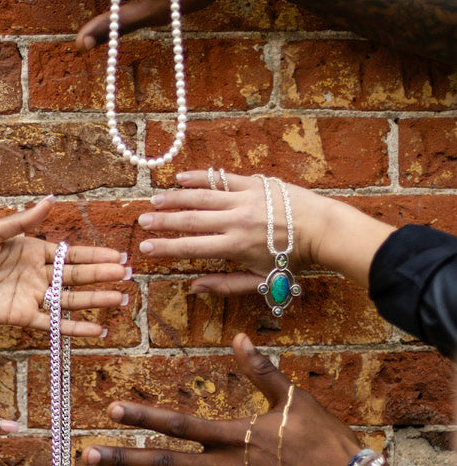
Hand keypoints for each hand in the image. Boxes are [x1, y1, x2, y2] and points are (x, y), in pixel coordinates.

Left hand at [0, 196, 128, 335]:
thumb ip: (22, 221)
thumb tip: (50, 200)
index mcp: (30, 250)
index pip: (69, 253)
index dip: (94, 255)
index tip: (118, 256)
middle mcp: (35, 274)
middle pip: (76, 276)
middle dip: (103, 275)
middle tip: (129, 275)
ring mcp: (31, 297)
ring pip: (71, 299)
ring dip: (96, 300)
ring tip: (121, 300)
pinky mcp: (22, 317)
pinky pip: (54, 323)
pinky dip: (75, 327)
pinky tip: (98, 329)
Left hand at [82, 334, 359, 465]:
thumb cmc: (325, 442)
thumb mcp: (294, 400)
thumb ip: (262, 370)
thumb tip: (240, 337)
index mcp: (233, 435)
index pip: (178, 424)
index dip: (143, 416)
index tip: (112, 410)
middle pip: (162, 462)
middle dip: (122, 458)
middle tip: (86, 456)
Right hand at [138, 171, 327, 296]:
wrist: (322, 229)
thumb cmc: (293, 260)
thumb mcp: (261, 280)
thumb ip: (226, 285)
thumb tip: (193, 287)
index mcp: (235, 246)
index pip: (192, 247)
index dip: (166, 248)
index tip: (146, 247)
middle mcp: (235, 220)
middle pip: (191, 220)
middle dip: (163, 222)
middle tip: (142, 222)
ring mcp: (244, 199)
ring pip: (202, 197)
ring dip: (175, 199)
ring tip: (155, 201)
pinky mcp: (254, 183)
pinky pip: (221, 179)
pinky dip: (200, 178)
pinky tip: (181, 178)